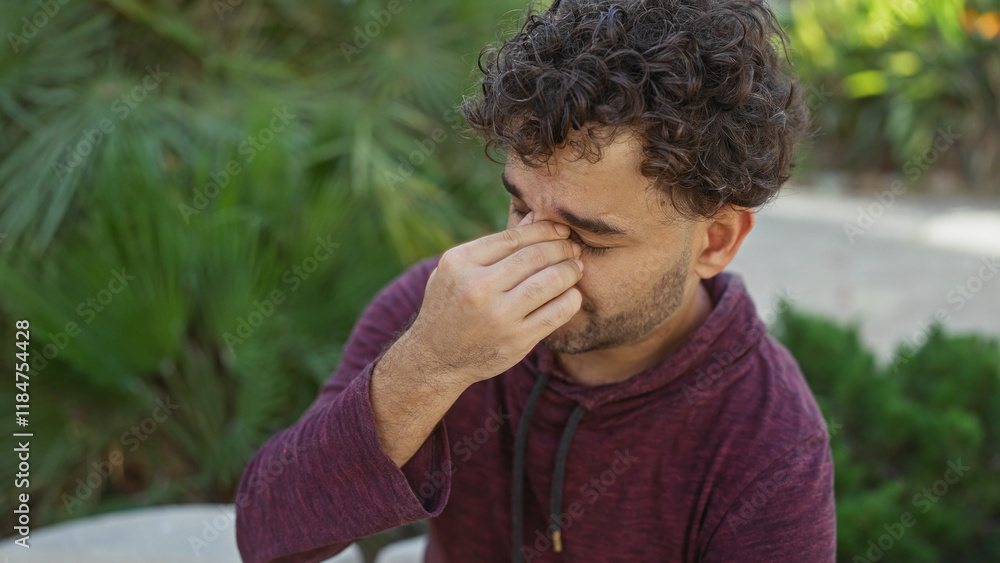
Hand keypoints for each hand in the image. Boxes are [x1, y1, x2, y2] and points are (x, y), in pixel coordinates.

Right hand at [401, 212, 583, 385]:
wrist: (436, 357)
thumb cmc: (450, 305)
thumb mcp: (458, 270)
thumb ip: (494, 246)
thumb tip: (535, 219)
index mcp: (460, 263)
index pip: (513, 237)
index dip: (544, 230)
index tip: (560, 231)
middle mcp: (477, 287)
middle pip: (534, 256)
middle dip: (561, 248)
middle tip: (573, 248)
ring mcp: (498, 316)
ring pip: (549, 282)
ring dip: (570, 271)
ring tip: (576, 267)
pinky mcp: (516, 340)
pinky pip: (556, 313)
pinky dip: (571, 300)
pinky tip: (572, 294)